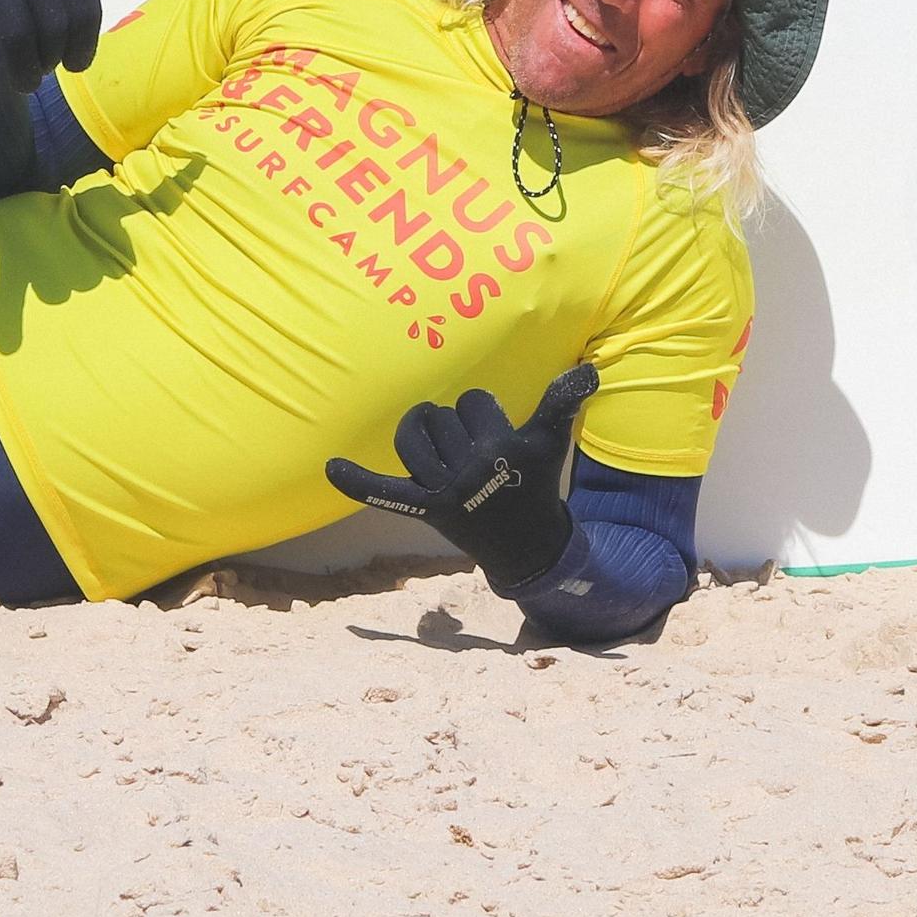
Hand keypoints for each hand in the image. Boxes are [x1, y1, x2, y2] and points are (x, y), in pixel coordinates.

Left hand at [324, 364, 596, 594]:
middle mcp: (469, 471)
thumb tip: (586, 370)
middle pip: (442, 417)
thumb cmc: (535, 483)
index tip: (496, 432)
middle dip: (456, 425)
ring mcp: (444, 492)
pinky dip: (358, 481)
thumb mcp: (552, 442)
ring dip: (419, 435)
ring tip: (433, 438)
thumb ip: (561, 403)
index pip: (473, 401)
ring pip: (413, 440)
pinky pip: (387, 493)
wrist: (525, 546)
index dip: (482, 410)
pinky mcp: (425, 510)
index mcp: (501, 450)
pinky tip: (330, 466)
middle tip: (474, 449)